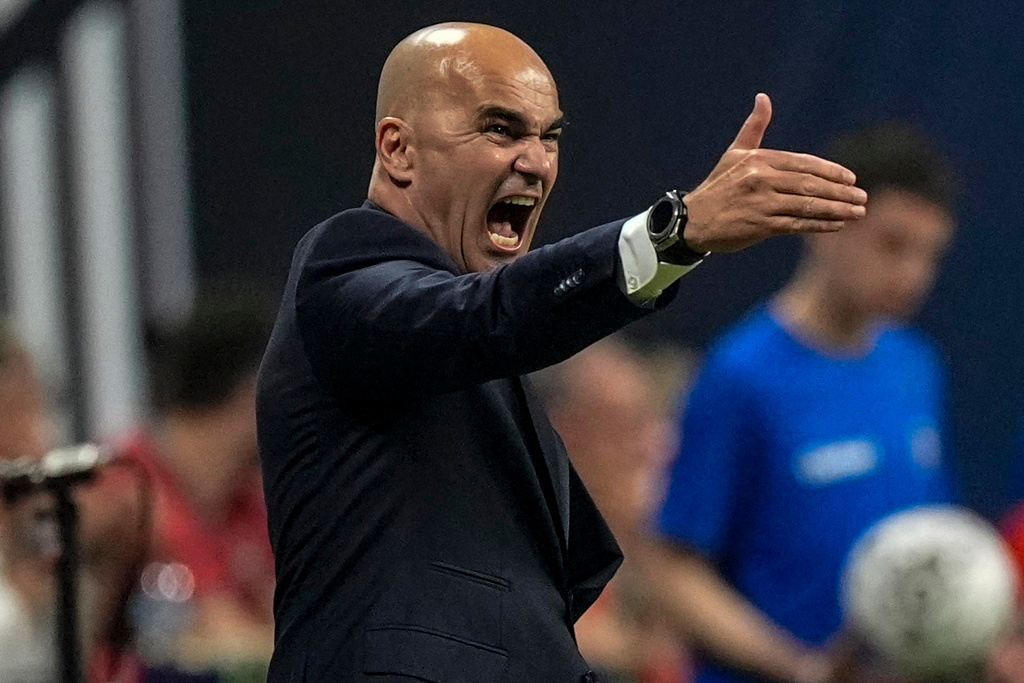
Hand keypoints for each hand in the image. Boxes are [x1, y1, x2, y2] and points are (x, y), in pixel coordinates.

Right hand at [682, 94, 867, 252]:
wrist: (691, 220)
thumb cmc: (717, 187)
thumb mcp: (734, 154)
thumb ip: (754, 127)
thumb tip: (763, 97)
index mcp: (759, 160)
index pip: (804, 164)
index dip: (830, 172)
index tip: (851, 179)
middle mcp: (761, 180)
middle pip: (810, 185)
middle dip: (840, 192)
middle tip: (862, 198)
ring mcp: (761, 203)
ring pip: (807, 205)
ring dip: (836, 210)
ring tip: (857, 213)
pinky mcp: (760, 226)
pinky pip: (796, 224)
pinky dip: (818, 225)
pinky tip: (836, 225)